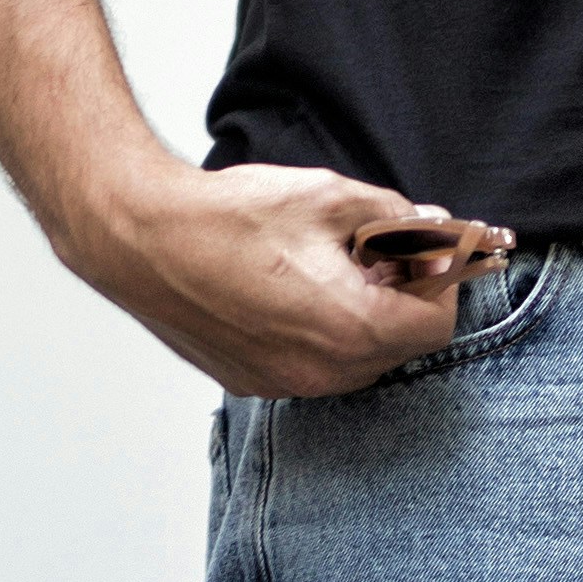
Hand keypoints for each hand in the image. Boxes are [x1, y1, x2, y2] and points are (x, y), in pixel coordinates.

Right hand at [71, 158, 514, 399]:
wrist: (140, 238)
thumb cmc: (228, 217)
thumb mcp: (330, 198)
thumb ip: (396, 218)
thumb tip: (432, 227)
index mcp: (354, 328)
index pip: (437, 326)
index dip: (442, 286)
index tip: (428, 256)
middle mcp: (322, 372)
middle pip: (399, 349)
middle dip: (401, 302)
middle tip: (380, 254)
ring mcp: (283, 383)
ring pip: (354, 363)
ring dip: (361, 322)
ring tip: (331, 269)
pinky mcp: (250, 381)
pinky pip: (309, 367)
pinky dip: (318, 336)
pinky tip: (291, 290)